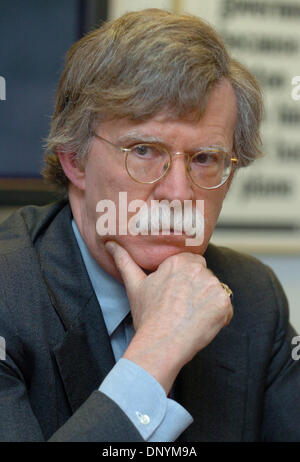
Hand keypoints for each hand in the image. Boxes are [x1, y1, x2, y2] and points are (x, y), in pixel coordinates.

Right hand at [105, 241, 232, 393]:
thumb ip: (124, 260)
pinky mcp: (224, 303)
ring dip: (207, 302)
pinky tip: (201, 324)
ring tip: (190, 317)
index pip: (191, 263)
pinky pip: (225, 307)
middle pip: (204, 276)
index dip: (184, 279)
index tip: (176, 294)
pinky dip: (218, 316)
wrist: (161, 344)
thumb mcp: (134, 284)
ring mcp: (213, 285)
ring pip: (214, 291)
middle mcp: (198, 269)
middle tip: (182, 307)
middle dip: (197, 289)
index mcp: (179, 261)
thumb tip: (109, 243)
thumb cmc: (148, 316)